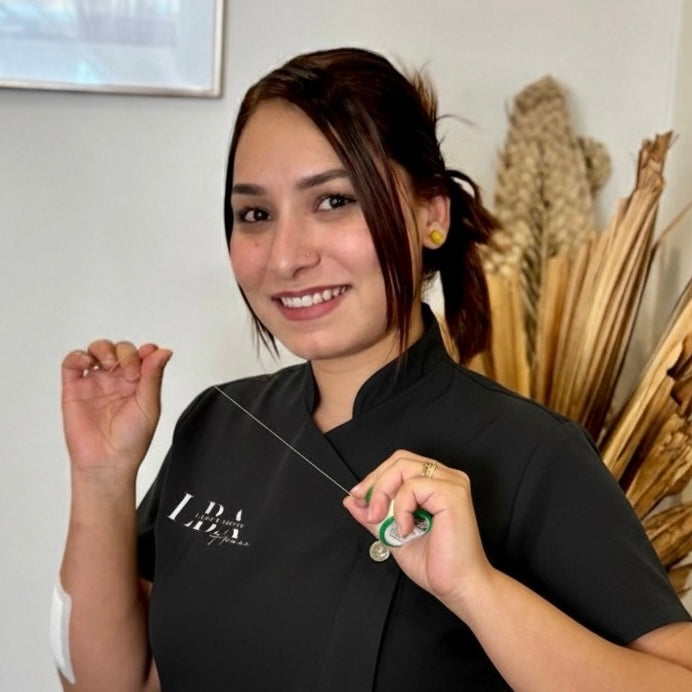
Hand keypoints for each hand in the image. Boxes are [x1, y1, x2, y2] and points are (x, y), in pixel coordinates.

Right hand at [61, 340, 171, 477]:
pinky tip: (88, 363)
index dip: (146, 351)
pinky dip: (78, 356)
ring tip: (110, 364)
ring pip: (97, 350)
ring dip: (104, 349)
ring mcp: (96, 383)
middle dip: (127, 353)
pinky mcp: (74, 388)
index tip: (149, 355)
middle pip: (120, 349)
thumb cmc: (131, 440)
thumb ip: (153, 376)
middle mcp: (117, 380)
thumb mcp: (149, 405)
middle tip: (131, 373)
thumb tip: (163, 351)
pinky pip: (72, 363)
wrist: (107, 462)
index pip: (142, 355)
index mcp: (138, 383)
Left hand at [343, 450, 491, 610]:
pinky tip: (406, 528)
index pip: (399, 464)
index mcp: (436, 483)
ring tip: (385, 521)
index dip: (376, 477)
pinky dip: (401, 507)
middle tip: (369, 510)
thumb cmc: (435, 564)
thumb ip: (375, 515)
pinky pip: (414, 486)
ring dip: (384, 494)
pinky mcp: (453, 493)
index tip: (358, 497)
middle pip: (399, 460)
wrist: (458, 587)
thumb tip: (352, 500)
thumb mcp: (393, 534)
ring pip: (403, 467)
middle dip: (376, 483)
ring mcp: (452, 483)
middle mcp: (446, 477)